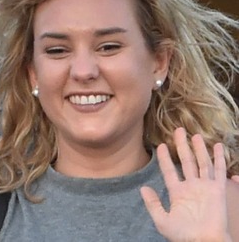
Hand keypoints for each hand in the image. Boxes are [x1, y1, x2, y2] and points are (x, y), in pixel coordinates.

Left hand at [140, 127, 230, 241]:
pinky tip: (217, 146)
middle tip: (178, 130)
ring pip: (201, 163)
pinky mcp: (218, 190)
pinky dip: (219, 159)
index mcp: (177, 193)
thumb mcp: (161, 220)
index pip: (169, 170)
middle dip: (182, 146)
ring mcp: (205, 187)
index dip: (165, 158)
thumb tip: (143, 188)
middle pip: (186, 161)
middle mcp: (191, 187)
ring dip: (199, 149)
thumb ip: (152, 204)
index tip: (161, 145)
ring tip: (195, 135)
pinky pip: (218, 171)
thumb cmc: (182, 235)